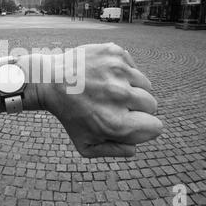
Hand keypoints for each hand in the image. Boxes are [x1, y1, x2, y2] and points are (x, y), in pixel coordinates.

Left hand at [38, 43, 162, 157]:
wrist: (50, 81)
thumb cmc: (70, 115)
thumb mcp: (85, 145)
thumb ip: (115, 151)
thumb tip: (136, 146)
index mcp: (116, 123)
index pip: (156, 128)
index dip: (143, 127)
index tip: (129, 122)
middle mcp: (120, 96)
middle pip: (152, 105)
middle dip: (138, 108)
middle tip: (115, 106)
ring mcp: (118, 71)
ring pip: (146, 84)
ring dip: (132, 89)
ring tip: (109, 90)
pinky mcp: (115, 53)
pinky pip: (134, 67)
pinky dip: (123, 73)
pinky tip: (104, 76)